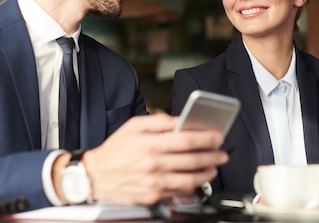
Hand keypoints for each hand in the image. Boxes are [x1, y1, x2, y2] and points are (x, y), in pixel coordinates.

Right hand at [82, 114, 227, 204]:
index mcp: (148, 144)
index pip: (185, 140)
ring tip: (214, 167)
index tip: (217, 136)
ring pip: (190, 179)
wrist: (96, 176)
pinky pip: (179, 193)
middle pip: (192, 160)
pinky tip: (198, 180)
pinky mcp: (153, 197)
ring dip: (207, 173)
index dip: (206, 138)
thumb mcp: (133, 126)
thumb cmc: (115, 150)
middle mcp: (153, 164)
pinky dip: (193, 187)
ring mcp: (154, 183)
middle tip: (222, 153)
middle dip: (212, 156)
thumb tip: (181, 121)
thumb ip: (159, 121)